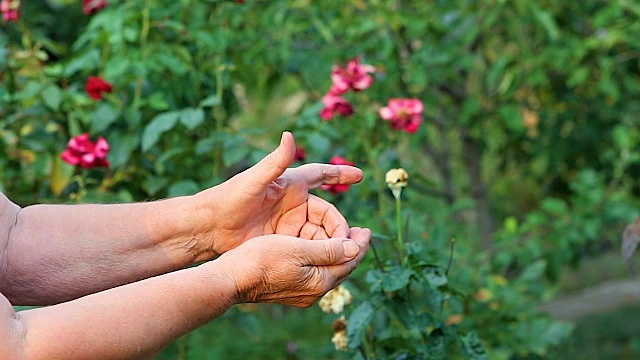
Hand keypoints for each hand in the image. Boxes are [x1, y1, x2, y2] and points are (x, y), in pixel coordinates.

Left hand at [194, 132, 363, 255]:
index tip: (361, 176)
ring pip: (321, 233)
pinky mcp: (285, 241)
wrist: (210, 228)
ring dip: (333, 242)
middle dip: (340, 226)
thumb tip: (289, 135)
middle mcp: (295, 203)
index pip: (322, 175)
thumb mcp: (253, 180)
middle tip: (351, 239)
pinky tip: (328, 261)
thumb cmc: (229, 199)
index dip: (340, 174)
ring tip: (344, 253)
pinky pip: (309, 247)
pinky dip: (320, 253)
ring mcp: (291, 223)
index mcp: (291, 184)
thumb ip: (274, 161)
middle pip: (328, 214)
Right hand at [214, 227, 370, 306]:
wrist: (231, 279)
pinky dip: (321, 257)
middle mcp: (314, 292)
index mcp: (319, 282)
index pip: (349, 262)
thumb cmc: (261, 260)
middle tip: (358, 231)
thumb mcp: (297, 249)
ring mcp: (301, 293)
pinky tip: (317, 246)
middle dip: (351, 248)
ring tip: (339, 235)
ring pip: (327, 270)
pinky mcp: (290, 289)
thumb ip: (329, 250)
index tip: (366, 229)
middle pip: (341, 268)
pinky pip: (314, 272)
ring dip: (335, 252)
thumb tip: (355, 248)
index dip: (360, 244)